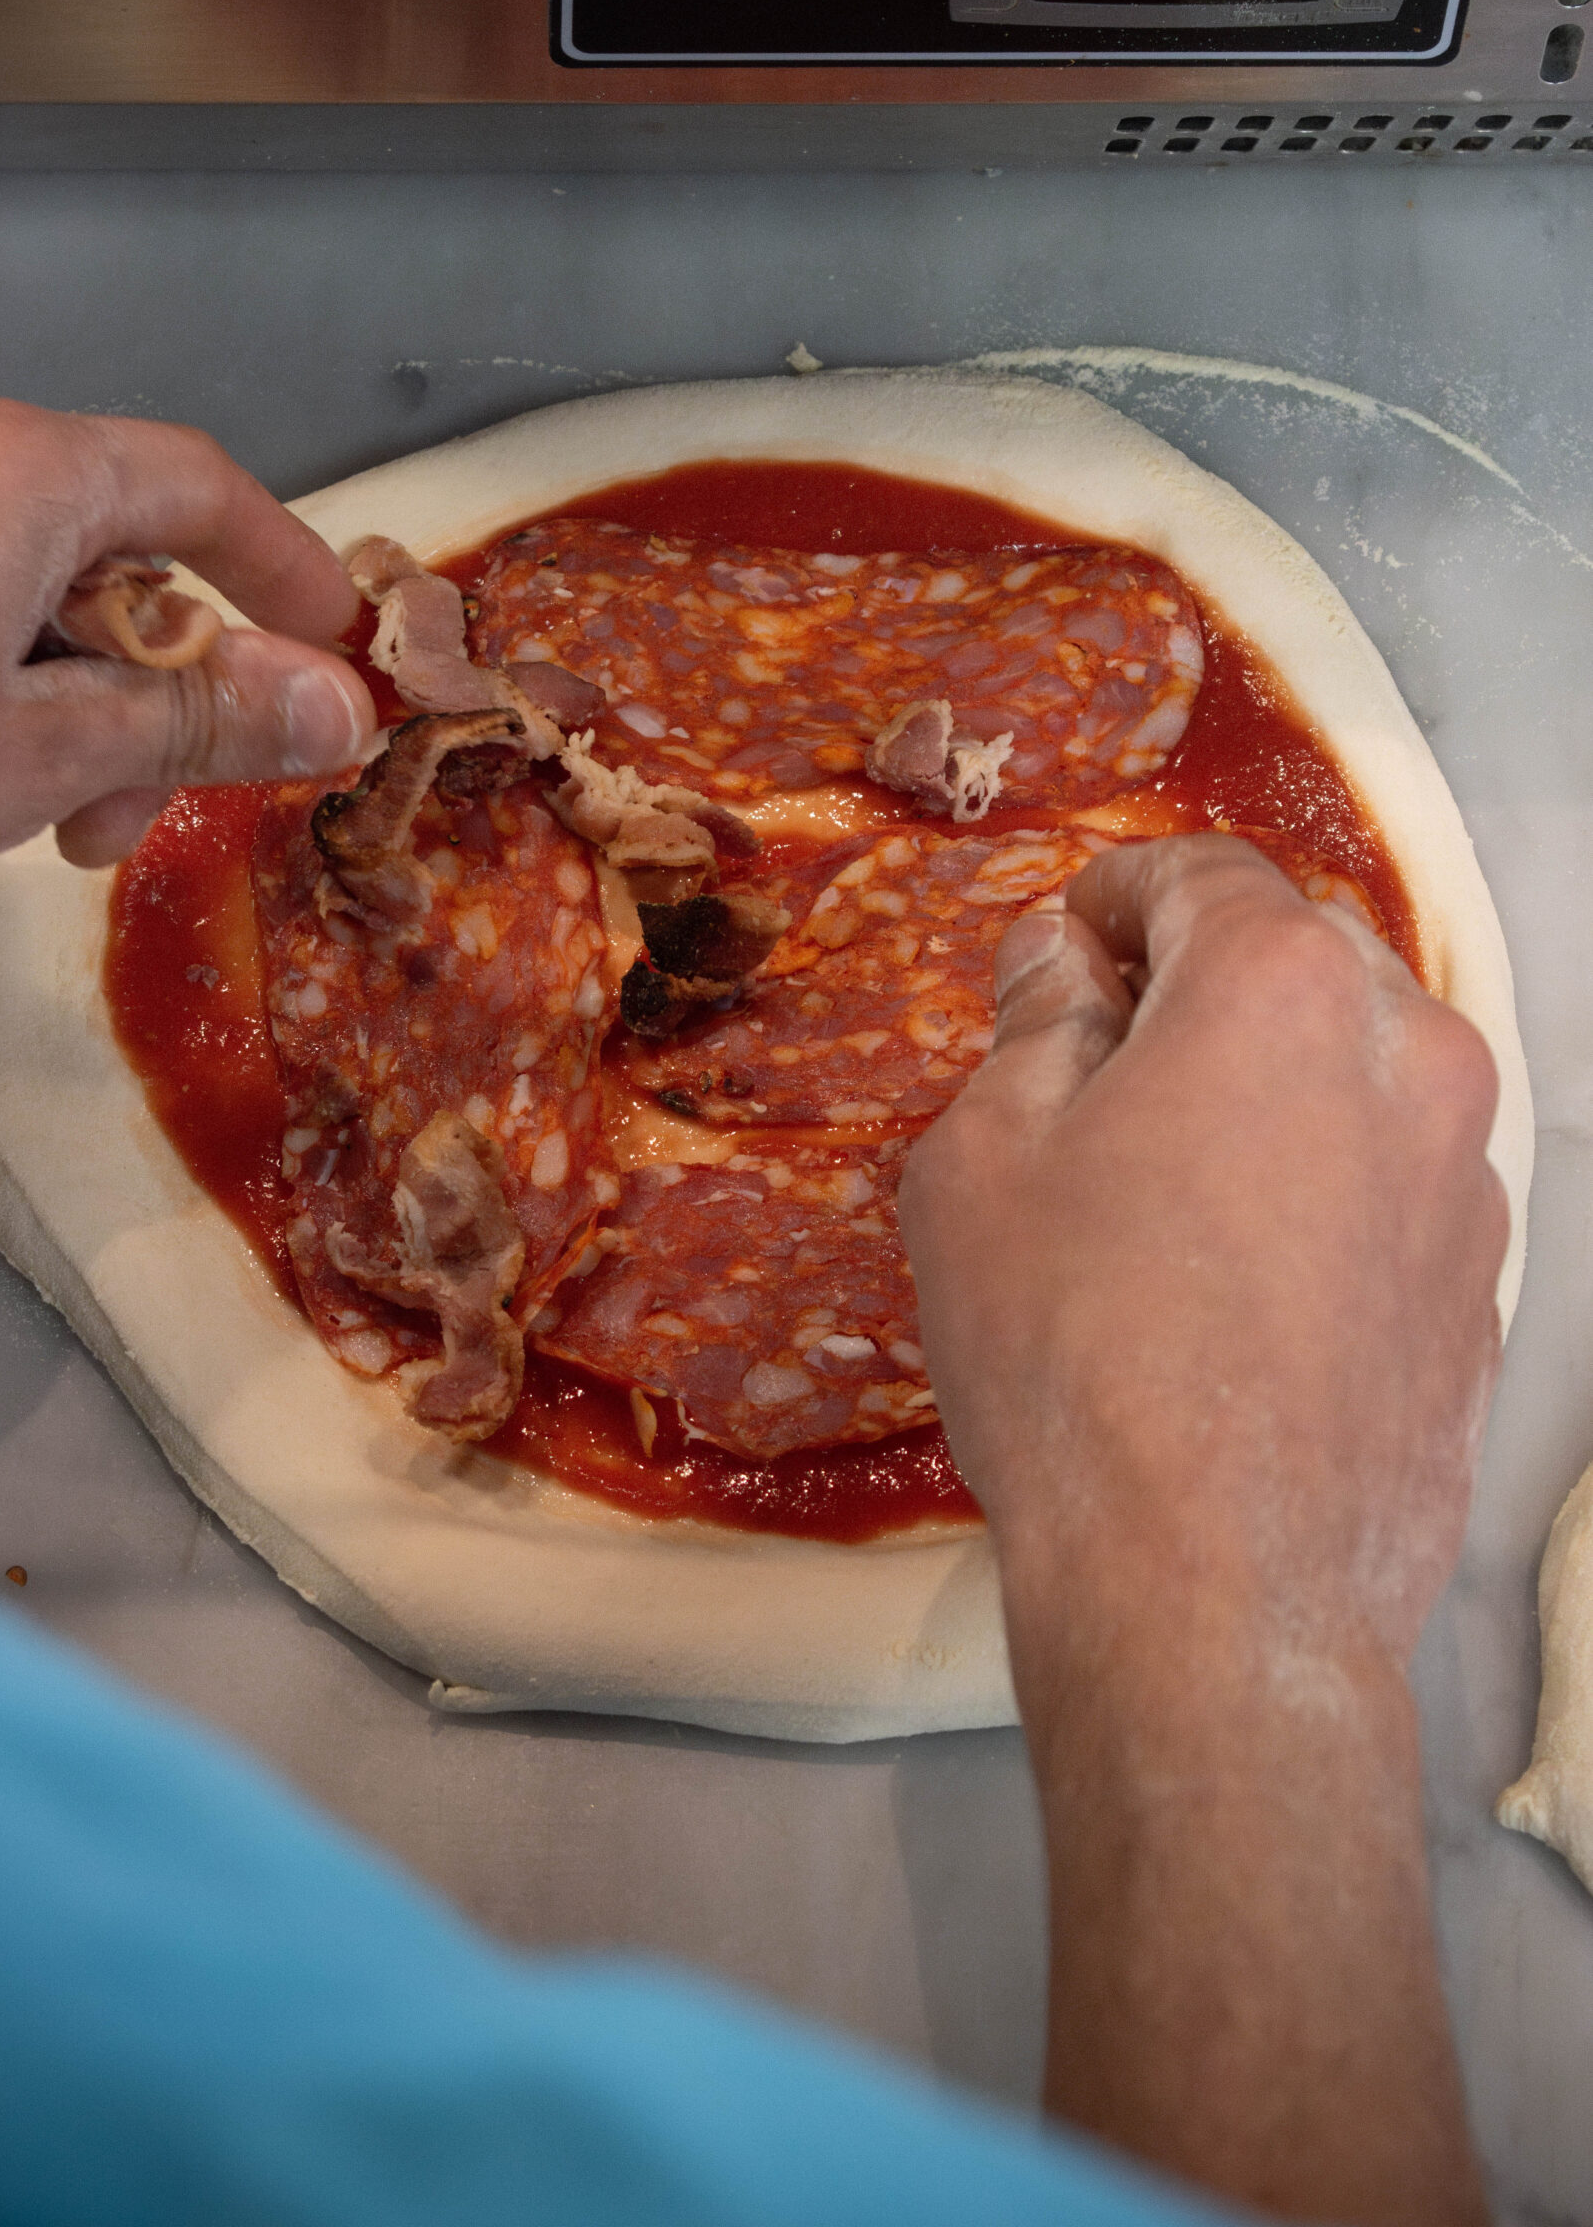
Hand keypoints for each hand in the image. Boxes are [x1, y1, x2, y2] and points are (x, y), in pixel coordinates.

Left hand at [0, 397, 374, 912]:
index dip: (284, 570)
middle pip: (109, 547)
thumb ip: (198, 719)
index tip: (337, 652)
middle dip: (156, 684)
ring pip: (22, 585)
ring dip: (69, 702)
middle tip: (152, 806)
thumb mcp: (40, 756)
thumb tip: (340, 705)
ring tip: (51, 825)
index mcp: (17, 469)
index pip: (201, 486)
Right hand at [903, 832, 1505, 1662]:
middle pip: (1298, 956)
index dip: (1114, 893)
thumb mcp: (985, 1162)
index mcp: (1282, 988)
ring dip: (1271, 1080)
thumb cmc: (1075, 1356)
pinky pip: (1394, 1179)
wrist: (1217, 1592)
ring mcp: (1465, 1179)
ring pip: (1361, 1068)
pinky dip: (1324, 1179)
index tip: (1064, 942)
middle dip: (1200, 979)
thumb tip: (1064, 966)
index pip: (1200, 873)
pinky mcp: (1480, 1289)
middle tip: (1102, 1054)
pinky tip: (1240, 1274)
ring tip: (1171, 1175)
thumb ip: (1033, 1027)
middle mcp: (1410, 1055)